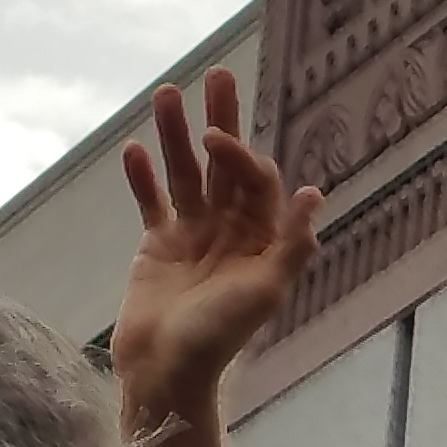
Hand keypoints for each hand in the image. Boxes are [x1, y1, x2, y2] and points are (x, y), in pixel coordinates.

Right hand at [113, 70, 324, 431]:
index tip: (218, 138)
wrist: (167, 372)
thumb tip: (313, 191)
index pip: (255, 180)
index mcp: (261, 239)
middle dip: (221, 120)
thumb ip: (290, 243)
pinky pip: (152, 203)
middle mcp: (230, 230)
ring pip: (185, 174)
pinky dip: (142, 178)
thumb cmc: (220, 337)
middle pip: (225, 165)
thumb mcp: (265, 292)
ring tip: (165, 94)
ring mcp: (192, 236)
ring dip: (176, 136)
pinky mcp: (157, 247)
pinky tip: (133, 149)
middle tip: (218, 74)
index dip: (240, 154)